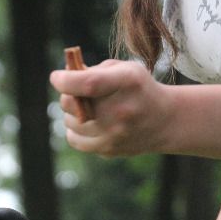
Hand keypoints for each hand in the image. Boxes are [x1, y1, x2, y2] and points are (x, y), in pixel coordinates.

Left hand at [49, 59, 171, 156]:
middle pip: (72, 103)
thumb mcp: (124, 70)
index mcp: (127, 83)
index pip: (87, 84)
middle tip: (75, 90)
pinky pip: (74, 139)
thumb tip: (63, 76)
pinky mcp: (108, 149)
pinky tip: (87, 122)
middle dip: (67, 94)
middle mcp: (120, 110)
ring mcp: (114, 134)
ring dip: (72, 112)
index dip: (65, 80)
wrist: (164, 121)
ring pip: (69, 121)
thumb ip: (93, 70)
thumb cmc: (138, 89)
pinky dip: (74, 130)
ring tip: (87, 107)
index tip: (56, 77)